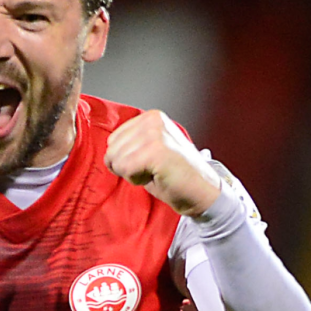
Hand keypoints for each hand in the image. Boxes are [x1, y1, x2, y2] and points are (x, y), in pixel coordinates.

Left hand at [104, 110, 220, 216]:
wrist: (203, 192)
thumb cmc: (176, 176)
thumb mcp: (151, 150)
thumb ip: (131, 144)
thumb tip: (107, 152)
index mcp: (151, 117)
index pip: (113, 139)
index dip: (126, 159)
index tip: (151, 163)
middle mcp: (153, 121)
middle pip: (112, 149)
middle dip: (127, 167)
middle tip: (154, 170)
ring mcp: (155, 134)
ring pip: (116, 160)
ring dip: (132, 174)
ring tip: (156, 173)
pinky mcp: (155, 151)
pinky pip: (125, 169)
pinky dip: (137, 179)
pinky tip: (157, 176)